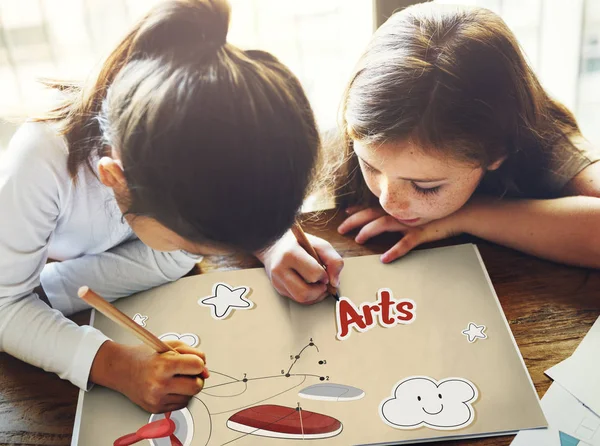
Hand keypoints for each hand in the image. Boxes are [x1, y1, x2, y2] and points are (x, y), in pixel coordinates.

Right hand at [90, 340, 208, 413]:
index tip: (195, 362)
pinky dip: (180, 396)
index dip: (199, 363)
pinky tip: (170, 387)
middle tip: (189, 372)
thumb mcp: (169, 345)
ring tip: (175, 378)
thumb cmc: (145, 356)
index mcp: (163, 365)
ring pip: (190, 397)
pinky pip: (181, 404)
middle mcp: (160, 384)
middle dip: (197, 378)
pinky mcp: (156, 408)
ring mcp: (157, 398)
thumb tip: (206, 371)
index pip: (196, 366)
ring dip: (188, 387)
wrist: (122, 369)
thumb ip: (192, 354)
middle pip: (196, 386)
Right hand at [256, 229, 343, 303]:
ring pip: (300, 299)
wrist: (276, 245)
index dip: (324, 276)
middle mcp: (280, 269)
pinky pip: (297, 300)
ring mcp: (277, 281)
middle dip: (320, 290)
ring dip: (315, 296)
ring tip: (319, 286)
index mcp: (290, 254)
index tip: (325, 272)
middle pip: (304, 292)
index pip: (313, 274)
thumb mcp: (320, 245)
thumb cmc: (301, 244)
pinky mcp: (278, 289)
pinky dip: (309, 297)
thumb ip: (333, 260)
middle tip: (323, 283)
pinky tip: (312, 287)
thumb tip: (335, 283)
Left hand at [338, 206, 463, 262]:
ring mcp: (410, 222)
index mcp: (398, 208)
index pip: (372, 207)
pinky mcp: (421, 233)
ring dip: (369, 230)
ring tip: (359, 239)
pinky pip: (405, 243)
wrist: (460, 213)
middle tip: (341, 229)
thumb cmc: (436, 214)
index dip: (357, 210)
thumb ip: (398, 214)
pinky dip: (394, 251)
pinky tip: (385, 258)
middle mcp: (400, 213)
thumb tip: (382, 217)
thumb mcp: (414, 212)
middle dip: (354, 221)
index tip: (344, 213)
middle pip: (371, 214)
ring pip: (384, 224)